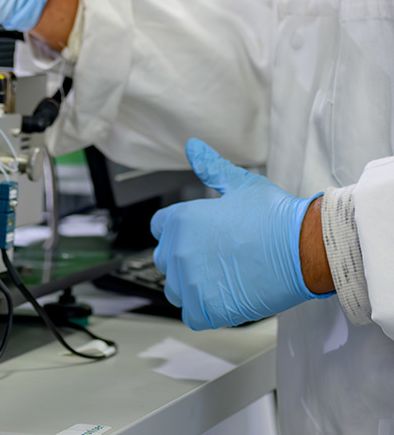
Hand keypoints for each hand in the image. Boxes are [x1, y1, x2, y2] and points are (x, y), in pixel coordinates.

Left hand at [150, 139, 323, 329]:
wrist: (303, 248)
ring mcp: (191, 283)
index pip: (159, 227)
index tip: (197, 236)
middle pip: (165, 260)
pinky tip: (225, 298)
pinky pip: (192, 315)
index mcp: (182, 220)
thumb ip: (210, 167)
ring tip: (220, 278)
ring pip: (176, 290)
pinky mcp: (207, 310)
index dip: (179, 230)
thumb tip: (193, 147)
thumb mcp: (239, 183)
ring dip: (191, 287)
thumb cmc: (274, 217)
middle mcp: (179, 251)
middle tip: (214, 258)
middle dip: (183, 258)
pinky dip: (205, 311)